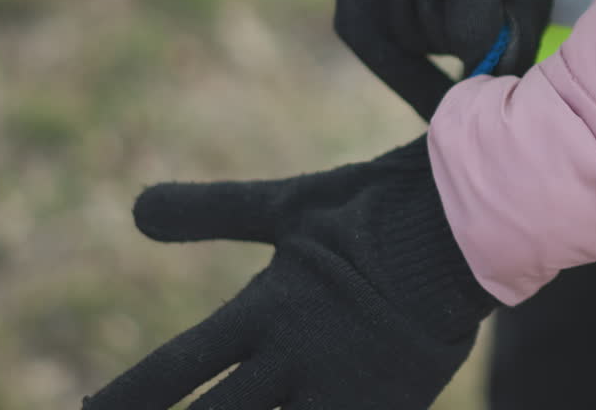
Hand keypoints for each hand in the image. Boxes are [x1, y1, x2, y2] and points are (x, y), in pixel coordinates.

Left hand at [84, 138, 495, 409]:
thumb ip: (212, 211)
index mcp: (267, 307)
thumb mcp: (288, 206)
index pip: (179, 366)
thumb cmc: (373, 210)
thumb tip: (135, 207)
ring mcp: (345, 391)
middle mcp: (298, 358)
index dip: (127, 399)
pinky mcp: (388, 407)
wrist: (468, 227)